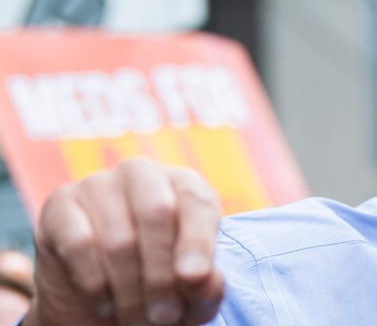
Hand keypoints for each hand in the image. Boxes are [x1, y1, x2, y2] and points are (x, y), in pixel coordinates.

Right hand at [27, 158, 223, 325]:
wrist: (102, 299)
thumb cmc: (162, 287)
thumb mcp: (192, 293)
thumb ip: (206, 286)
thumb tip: (200, 278)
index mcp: (186, 185)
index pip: (198, 203)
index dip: (198, 242)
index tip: (193, 279)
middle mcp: (143, 174)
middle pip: (156, 214)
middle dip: (161, 274)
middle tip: (164, 316)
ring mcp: (98, 184)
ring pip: (117, 239)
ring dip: (130, 289)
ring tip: (138, 319)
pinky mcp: (61, 204)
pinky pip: (79, 245)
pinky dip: (95, 283)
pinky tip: (106, 303)